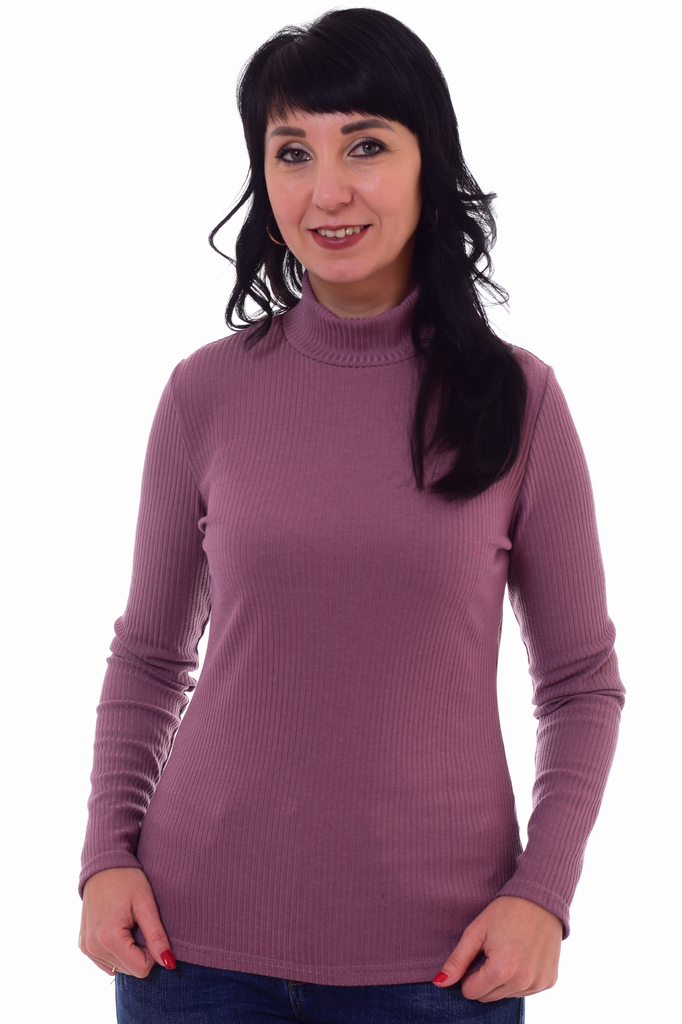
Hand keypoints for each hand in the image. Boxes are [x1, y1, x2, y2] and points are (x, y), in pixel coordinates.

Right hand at [79, 866, 176, 978]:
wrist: (104, 865)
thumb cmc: (127, 880)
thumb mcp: (146, 904)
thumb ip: (157, 937)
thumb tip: (169, 964)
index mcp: (108, 938)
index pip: (141, 969)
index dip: (152, 952)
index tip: (150, 929)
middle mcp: (93, 948)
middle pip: (130, 970)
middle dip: (140, 951)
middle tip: (138, 923)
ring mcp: (86, 948)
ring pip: (119, 968)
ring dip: (129, 951)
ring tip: (127, 924)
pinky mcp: (83, 946)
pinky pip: (107, 963)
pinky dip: (117, 951)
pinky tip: (119, 930)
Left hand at [433, 895, 561, 1000]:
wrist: (541, 899)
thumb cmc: (506, 911)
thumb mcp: (476, 931)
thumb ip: (457, 960)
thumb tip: (438, 983)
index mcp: (501, 970)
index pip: (471, 993)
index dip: (468, 975)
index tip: (477, 955)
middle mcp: (522, 982)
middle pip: (488, 997)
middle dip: (484, 979)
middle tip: (492, 951)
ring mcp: (538, 983)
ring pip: (506, 995)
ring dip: (502, 980)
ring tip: (508, 951)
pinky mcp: (549, 981)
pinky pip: (525, 991)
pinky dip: (519, 978)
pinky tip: (522, 956)